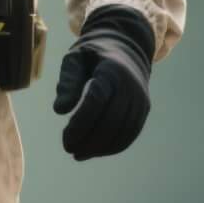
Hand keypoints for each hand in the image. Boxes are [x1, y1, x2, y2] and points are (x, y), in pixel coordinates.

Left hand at [52, 6, 154, 160]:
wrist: (126, 48)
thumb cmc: (92, 55)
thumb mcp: (74, 59)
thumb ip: (67, 82)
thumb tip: (60, 110)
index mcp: (111, 70)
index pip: (97, 101)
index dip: (80, 123)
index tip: (65, 138)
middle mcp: (130, 85)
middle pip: (111, 120)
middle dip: (88, 139)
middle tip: (68, 148)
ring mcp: (140, 98)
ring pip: (123, 130)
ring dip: (100, 147)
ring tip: (78, 154)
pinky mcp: (144, 108)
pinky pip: (131, 132)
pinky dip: (113, 146)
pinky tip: (94, 151)